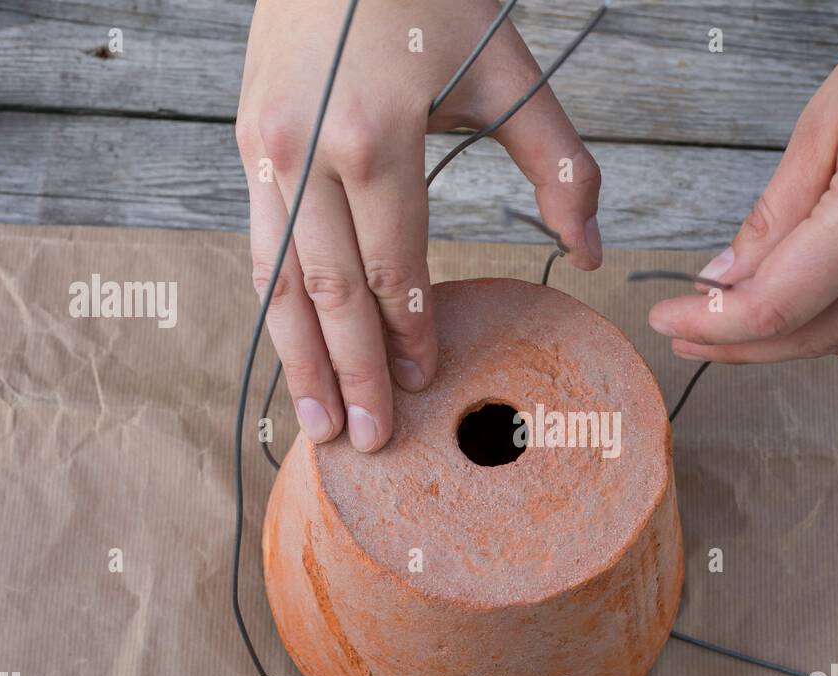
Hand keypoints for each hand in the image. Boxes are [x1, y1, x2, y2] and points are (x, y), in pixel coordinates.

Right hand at [237, 0, 601, 450]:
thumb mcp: (508, 72)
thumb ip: (558, 165)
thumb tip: (590, 252)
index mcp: (376, 139)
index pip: (392, 267)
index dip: (407, 336)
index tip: (422, 386)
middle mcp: (308, 153)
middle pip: (329, 291)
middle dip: (351, 373)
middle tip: (365, 441)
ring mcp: (266, 149)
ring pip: (277, 279)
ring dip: (297, 358)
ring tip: (313, 422)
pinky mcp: (247, 143)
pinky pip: (259, 244)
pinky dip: (273, 306)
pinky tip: (289, 349)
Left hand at [648, 0, 837, 363]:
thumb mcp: (822, 128)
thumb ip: (772, 219)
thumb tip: (726, 279)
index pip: (778, 307)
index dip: (714, 324)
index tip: (669, 319)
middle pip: (816, 339)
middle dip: (743, 344)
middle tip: (690, 330)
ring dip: (795, 341)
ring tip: (742, 315)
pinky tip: (811, 298)